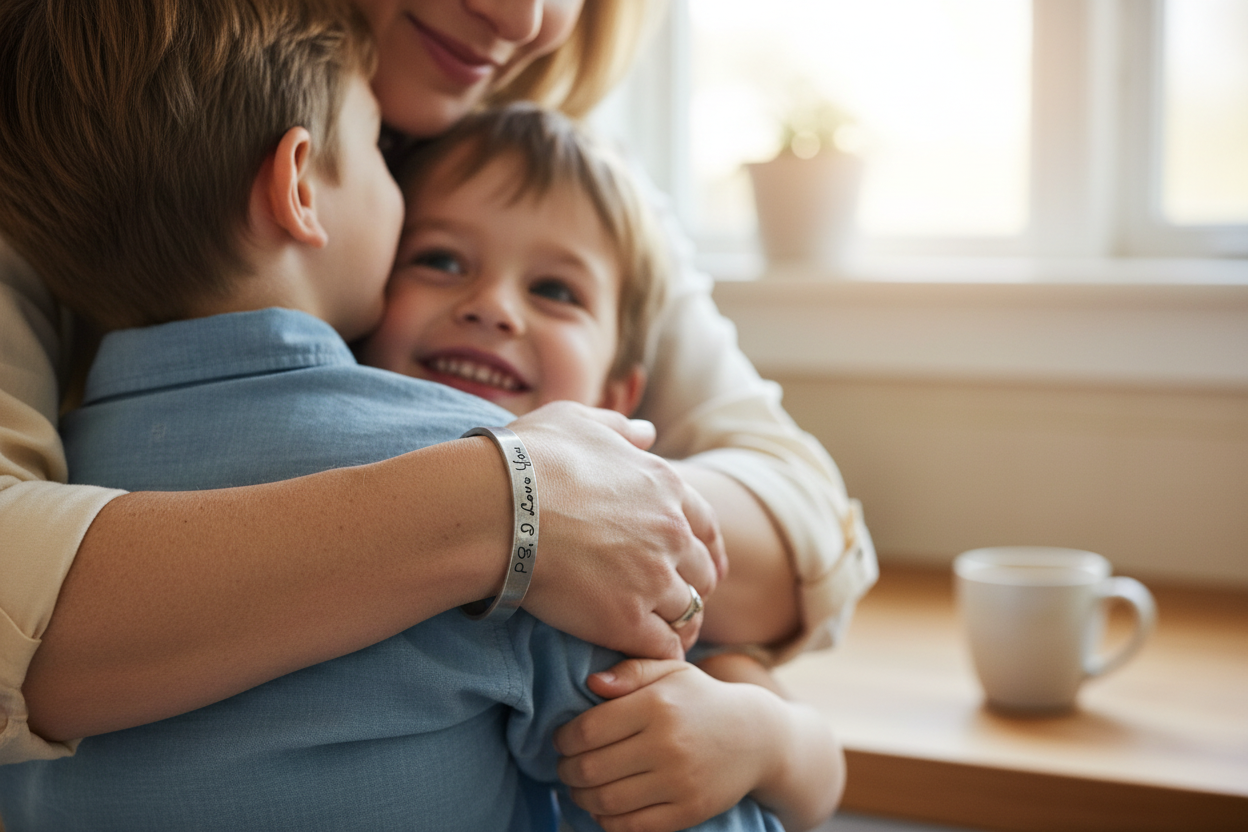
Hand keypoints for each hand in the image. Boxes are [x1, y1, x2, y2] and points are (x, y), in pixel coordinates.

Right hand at [511, 402, 726, 658]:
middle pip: (702, 572)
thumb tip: (647, 432)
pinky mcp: (627, 620)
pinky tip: (644, 656)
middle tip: (674, 602)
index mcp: (665, 487)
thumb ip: (619, 429)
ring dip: (677, 624)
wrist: (499, 506)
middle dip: (692, 586)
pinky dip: (659, 654)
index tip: (704, 566)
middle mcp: (670, 533)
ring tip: (662, 635)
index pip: (706, 526)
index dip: (706, 549)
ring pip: (688, 612)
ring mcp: (652, 578)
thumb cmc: (529, 460)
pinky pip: (664, 648)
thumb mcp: (579, 422)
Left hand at [554, 658, 776, 831]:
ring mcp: (679, 781)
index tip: (562, 740)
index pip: (588, 730)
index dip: (563, 739)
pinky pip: (633, 826)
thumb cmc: (702, 700)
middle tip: (566, 766)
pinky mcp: (689, 810)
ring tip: (580, 788)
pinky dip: (607, 821)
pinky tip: (604, 807)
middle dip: (566, 771)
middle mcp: (667, 744)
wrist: (757, 737)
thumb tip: (591, 683)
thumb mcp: (672, 671)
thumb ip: (631, 671)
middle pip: (591, 768)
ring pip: (606, 801)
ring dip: (581, 798)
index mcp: (657, 705)